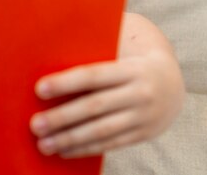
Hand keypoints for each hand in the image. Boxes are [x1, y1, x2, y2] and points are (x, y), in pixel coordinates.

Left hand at [29, 51, 183, 157]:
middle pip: (94, 106)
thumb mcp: (118, 56)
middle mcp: (139, 93)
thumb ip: (93, 61)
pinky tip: (63, 151)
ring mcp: (143, 116)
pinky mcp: (142, 134)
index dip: (65, 82)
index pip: (93, 75)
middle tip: (35, 124)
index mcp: (130, 69)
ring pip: (101, 130)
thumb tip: (49, 60)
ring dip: (69, 139)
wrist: (171, 84)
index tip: (39, 89)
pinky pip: (110, 144)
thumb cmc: (127, 65)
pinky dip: (85, 148)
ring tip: (44, 144)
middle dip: (62, 117)